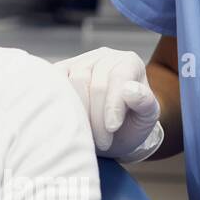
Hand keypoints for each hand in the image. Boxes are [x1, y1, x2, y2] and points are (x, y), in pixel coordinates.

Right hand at [54, 47, 162, 161]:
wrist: (113, 131)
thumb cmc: (131, 124)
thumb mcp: (146, 118)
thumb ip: (145, 103)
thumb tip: (131, 89)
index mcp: (129, 62)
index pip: (117, 77)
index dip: (112, 104)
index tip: (112, 128)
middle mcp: (104, 56)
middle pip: (93, 81)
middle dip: (96, 116)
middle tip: (102, 142)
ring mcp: (80, 61)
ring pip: (72, 81)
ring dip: (78, 113)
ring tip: (88, 135)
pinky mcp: (60, 71)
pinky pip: (54, 81)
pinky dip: (59, 102)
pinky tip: (68, 119)